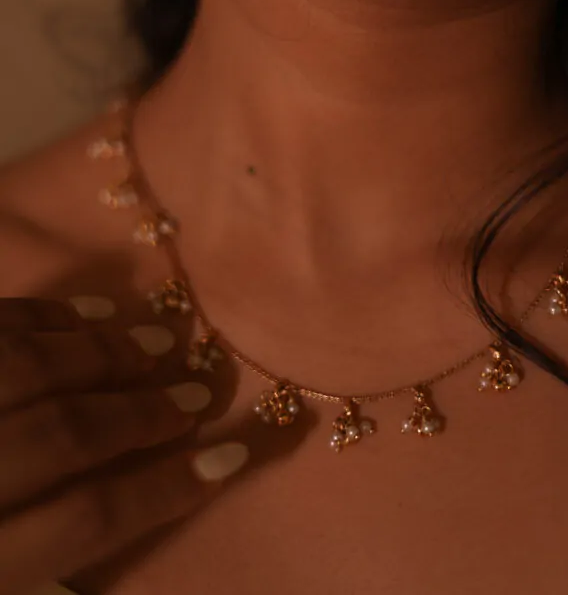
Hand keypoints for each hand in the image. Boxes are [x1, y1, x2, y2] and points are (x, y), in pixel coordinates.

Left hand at [0, 297, 260, 594]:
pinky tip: (96, 313)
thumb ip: (56, 544)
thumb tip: (150, 493)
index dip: (165, 488)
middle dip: (143, 411)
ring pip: (28, 368)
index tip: (231, 457)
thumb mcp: (2, 585)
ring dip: (104, 353)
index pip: (87, 518)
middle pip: (67, 433)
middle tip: (198, 393)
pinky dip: (49, 315)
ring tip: (159, 343)